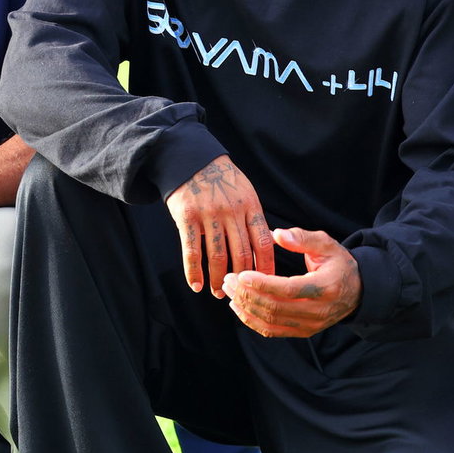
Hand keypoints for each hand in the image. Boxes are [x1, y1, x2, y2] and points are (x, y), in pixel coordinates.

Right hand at [165, 156, 273, 297]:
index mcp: (250, 206)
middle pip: (241, 254)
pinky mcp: (187, 216)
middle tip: (239, 294)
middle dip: (242, 278)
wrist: (190, 158)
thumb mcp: (245, 192)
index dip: (266, 267)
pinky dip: (194, 271)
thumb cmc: (221, 180)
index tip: (266, 285)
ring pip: (217, 256)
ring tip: (218, 292)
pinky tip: (196, 285)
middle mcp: (232, 211)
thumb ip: (253, 218)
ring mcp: (209, 214)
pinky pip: (192, 250)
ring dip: (218, 279)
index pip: (263, 243)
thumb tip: (264, 251)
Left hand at [222, 227, 361, 337]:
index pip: (290, 289)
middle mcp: (319, 310)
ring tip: (229, 290)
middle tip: (228, 278)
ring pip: (271, 321)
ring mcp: (311, 325)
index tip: (242, 275)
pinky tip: (238, 306)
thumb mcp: (327, 244)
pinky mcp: (303, 332)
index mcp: (326, 286)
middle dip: (247, 294)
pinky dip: (252, 320)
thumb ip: (302, 238)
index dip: (263, 284)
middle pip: (276, 307)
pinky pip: (272, 331)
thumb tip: (276, 234)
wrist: (357, 291)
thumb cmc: (338, 263)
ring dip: (246, 307)